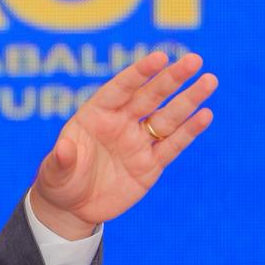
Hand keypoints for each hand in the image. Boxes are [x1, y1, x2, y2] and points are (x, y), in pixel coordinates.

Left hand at [30, 51, 216, 239]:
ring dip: (188, 100)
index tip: (159, 57)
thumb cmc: (59, 182)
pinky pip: (172, 146)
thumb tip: (64, 148)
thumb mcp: (55, 172)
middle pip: (149, 97)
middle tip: (194, 60)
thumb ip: (61, 160)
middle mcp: (120, 124)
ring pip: (167, 118)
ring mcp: (137, 143)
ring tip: (209, 80)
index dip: (139, 73)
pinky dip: (189, 131)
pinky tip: (205, 115)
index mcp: (95, 115)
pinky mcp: (150, 165)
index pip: (120, 89)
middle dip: (171, 79)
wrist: (73, 208)